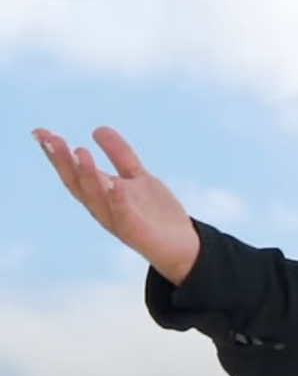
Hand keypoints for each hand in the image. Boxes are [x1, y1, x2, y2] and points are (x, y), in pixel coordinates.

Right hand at [34, 126, 201, 284]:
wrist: (180, 246)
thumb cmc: (154, 212)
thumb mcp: (136, 176)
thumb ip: (119, 154)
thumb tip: (98, 129)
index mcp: (100, 194)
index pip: (73, 173)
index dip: (56, 154)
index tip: (40, 132)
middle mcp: (102, 207)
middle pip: (77, 183)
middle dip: (62, 161)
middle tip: (50, 138)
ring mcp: (117, 219)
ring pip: (97, 196)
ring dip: (87, 174)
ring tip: (79, 151)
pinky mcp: (136, 229)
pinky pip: (125, 213)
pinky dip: (118, 199)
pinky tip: (115, 184)